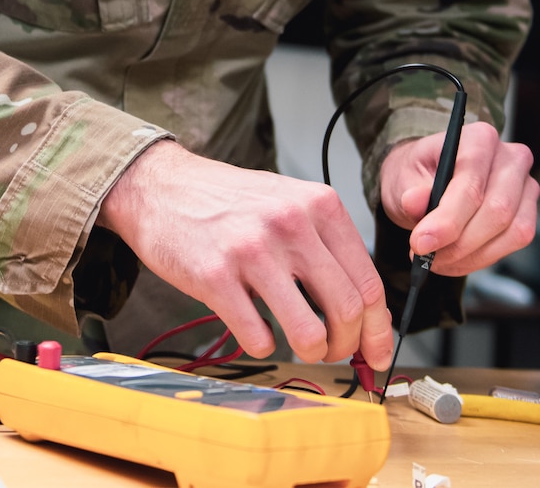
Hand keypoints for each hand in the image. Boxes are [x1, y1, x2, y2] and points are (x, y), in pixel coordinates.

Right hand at [98, 140, 393, 367]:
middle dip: (346, 345)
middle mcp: (291, 224)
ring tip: (302, 346)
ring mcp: (252, 250)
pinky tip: (255, 330)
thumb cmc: (230, 203)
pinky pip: (258, 336)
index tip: (376, 353)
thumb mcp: (289, 204)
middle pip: (347, 310)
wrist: (162, 187)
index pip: (368, 282)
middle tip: (333, 352)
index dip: (378, 329)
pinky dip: (263, 345)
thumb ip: (326, 247)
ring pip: (308, 331)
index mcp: (319, 205)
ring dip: (311, 351)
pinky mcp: (215, 276)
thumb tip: (363, 312)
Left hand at [378, 122, 537, 274]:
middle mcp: (510, 158)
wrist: (429, 178)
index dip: (447, 220)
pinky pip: (515, 241)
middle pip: (497, 210)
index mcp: (479, 139)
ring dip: (471, 255)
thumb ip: (409, 192)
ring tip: (436, 260)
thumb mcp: (402, 179)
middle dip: (459, 243)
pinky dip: (482, 257)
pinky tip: (455, 260)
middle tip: (425, 256)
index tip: (420, 243)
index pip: (471, 184)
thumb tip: (414, 200)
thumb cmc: (418, 174)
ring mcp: (525, 185)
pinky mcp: (528, 211)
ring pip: (512, 231)